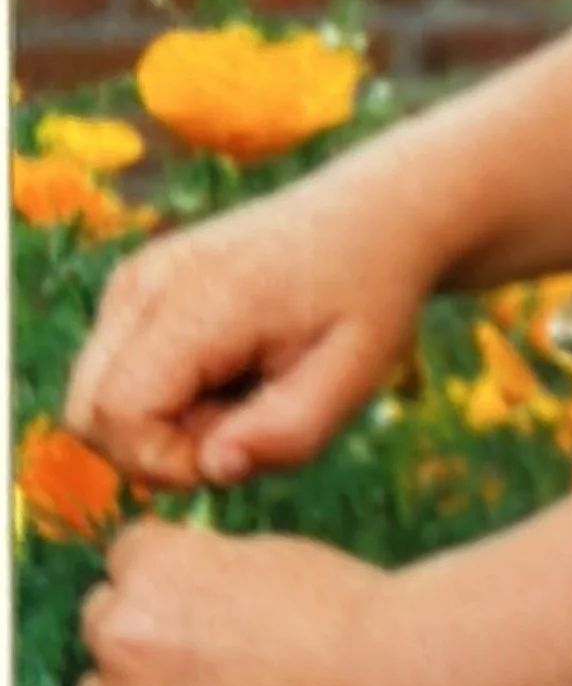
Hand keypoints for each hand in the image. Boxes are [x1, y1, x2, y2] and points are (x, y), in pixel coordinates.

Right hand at [62, 176, 432, 493]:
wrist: (371, 215)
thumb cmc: (367, 298)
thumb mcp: (355, 376)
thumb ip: (287, 436)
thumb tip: (212, 471)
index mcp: (200, 299)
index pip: (118, 414)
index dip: (167, 462)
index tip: (239, 451)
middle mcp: (147, 281)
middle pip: (87, 413)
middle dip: (156, 450)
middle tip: (243, 425)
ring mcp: (133, 278)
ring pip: (93, 398)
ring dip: (159, 424)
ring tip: (241, 396)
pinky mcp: (133, 285)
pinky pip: (112, 374)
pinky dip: (159, 396)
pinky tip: (227, 375)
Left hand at [74, 521, 452, 685]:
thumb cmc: (352, 616)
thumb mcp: (269, 558)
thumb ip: (206, 572)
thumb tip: (184, 594)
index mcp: (150, 566)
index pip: (125, 564)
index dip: (169, 587)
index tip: (204, 608)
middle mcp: (120, 636)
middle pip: (102, 635)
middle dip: (143, 647)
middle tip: (211, 670)